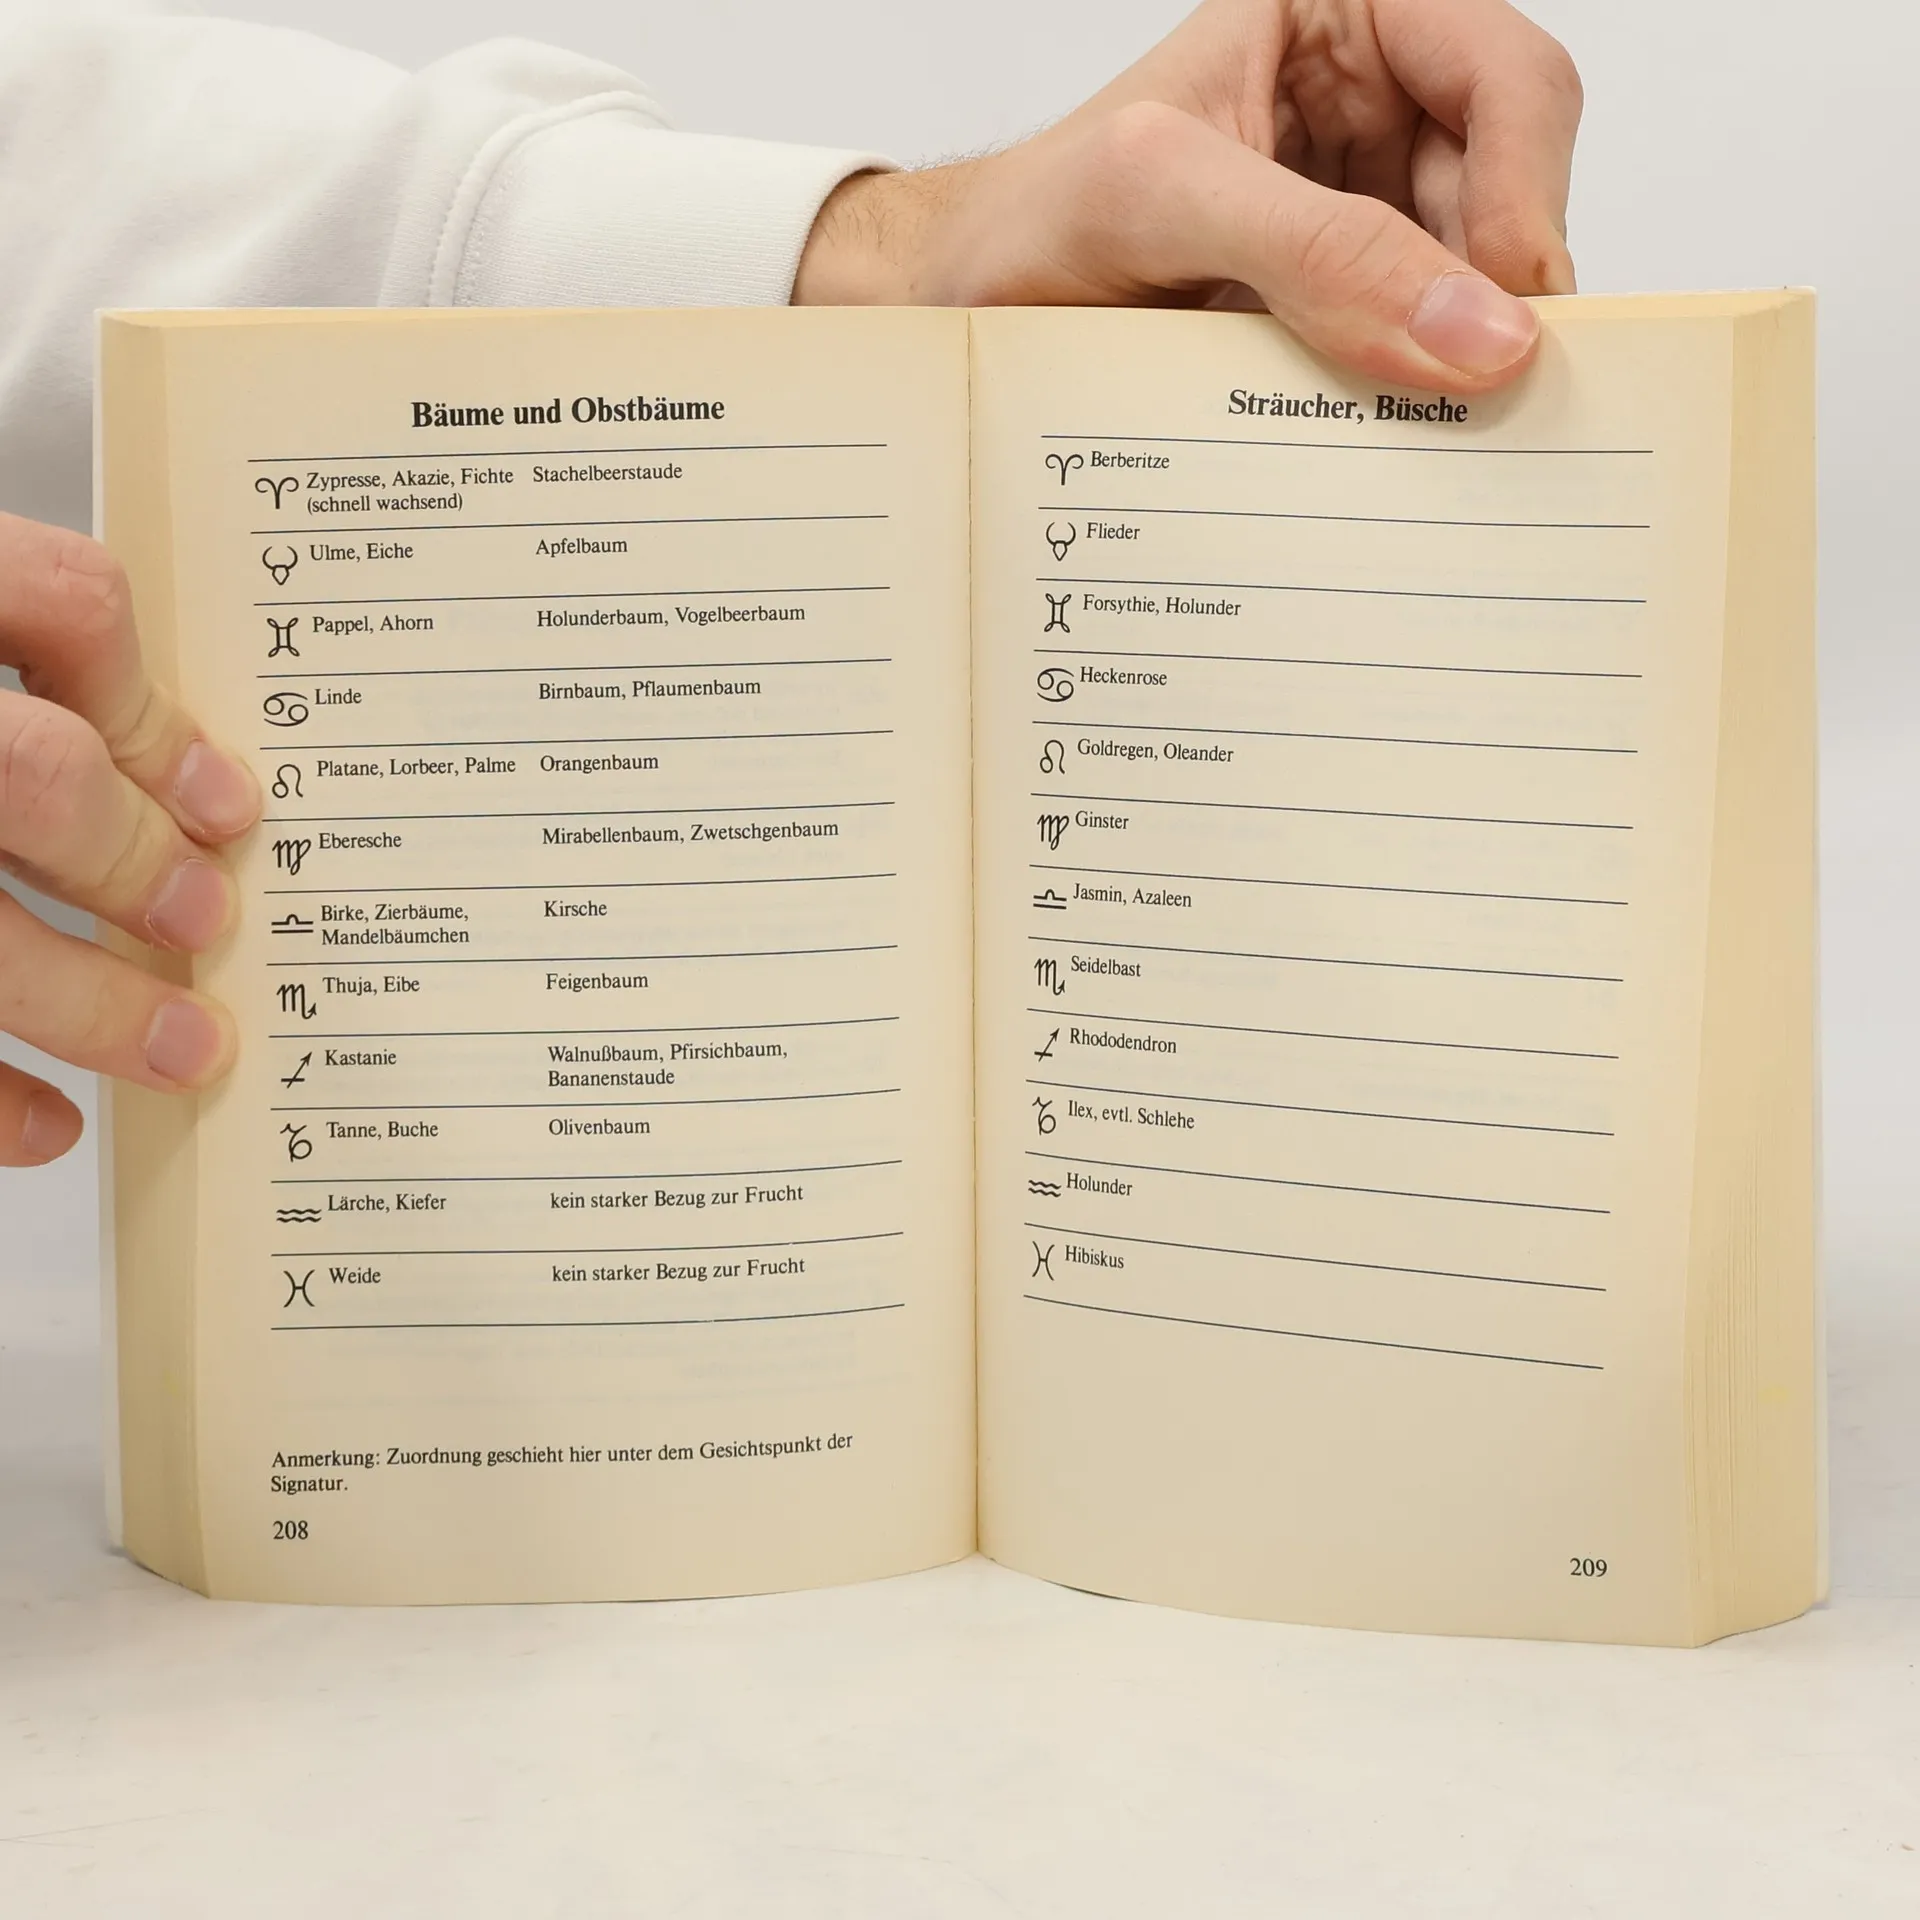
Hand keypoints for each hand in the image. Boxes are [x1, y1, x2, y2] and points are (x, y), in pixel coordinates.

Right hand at [0, 514, 258, 1166]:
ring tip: (177, 1050)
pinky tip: (36, 1121)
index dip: (148, 704)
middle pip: (36, 774)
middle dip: (137, 862)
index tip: (219, 800)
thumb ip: (1, 663)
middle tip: (201, 918)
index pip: (57, 600)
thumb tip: (165, 785)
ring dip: (89, 1004)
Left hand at [795, 0, 1579, 391]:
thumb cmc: (1026, 223)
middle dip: (1498, 294)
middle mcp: (1365, 112)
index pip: (1503, 79)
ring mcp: (1356, 221)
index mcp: (1339, 21)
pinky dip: (1414, 407)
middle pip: (1509, 192)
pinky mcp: (1334, 320)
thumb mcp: (1157, 202)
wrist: (958, 319)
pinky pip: (1417, 362)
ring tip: (1422, 430)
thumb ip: (1317, 252)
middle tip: (1482, 398)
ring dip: (1458, 365)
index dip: (1528, 193)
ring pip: (1475, 291)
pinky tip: (1385, 441)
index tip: (1512, 319)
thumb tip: (1481, 333)